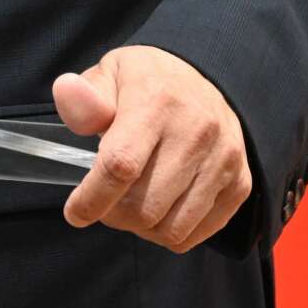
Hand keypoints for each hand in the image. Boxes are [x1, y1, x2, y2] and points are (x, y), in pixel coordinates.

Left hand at [52, 46, 252, 252]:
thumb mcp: (110, 73)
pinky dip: (169, 234)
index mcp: (157, 102)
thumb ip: (84, 94)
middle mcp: (196, 132)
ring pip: (171, 229)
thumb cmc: (147, 82)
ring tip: (131, 206)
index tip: (74, 213)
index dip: (92, 198)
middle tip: (103, 203)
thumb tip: (67, 96)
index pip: (120, 165)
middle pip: (145, 207)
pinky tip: (158, 211)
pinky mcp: (240, 183)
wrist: (204, 79)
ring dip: (141, 229)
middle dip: (113, 216)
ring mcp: (223, 160)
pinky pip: (196, 234)